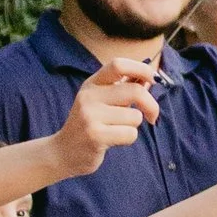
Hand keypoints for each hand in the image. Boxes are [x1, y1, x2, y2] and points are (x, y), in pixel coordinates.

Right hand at [50, 58, 157, 178]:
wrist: (63, 152)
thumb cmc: (91, 124)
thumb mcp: (102, 100)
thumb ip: (124, 89)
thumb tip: (150, 79)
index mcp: (92, 84)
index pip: (118, 64)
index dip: (142, 69)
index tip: (153, 80)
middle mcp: (89, 96)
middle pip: (135, 91)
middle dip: (151, 105)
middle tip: (152, 116)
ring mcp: (90, 115)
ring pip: (135, 116)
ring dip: (133, 126)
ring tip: (117, 129)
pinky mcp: (95, 135)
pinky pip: (130, 134)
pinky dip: (128, 139)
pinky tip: (113, 140)